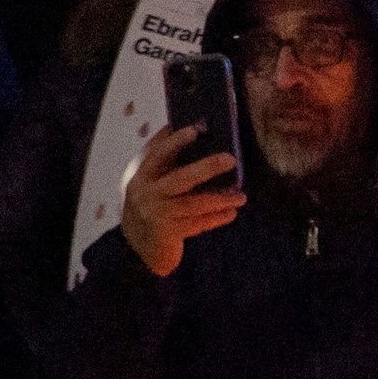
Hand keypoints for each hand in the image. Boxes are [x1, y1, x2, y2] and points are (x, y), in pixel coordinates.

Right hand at [118, 120, 240, 277]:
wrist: (136, 248)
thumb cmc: (150, 208)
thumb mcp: (149, 185)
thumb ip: (164, 165)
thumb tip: (194, 135)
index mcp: (139, 176)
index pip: (157, 154)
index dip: (176, 141)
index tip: (197, 129)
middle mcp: (145, 193)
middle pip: (180, 178)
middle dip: (207, 167)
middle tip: (231, 159)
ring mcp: (156, 214)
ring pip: (194, 203)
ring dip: (221, 198)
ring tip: (241, 196)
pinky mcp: (168, 233)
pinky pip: (198, 223)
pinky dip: (217, 218)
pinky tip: (232, 213)